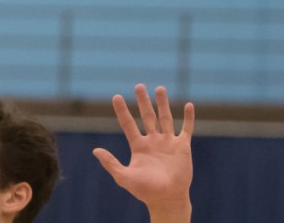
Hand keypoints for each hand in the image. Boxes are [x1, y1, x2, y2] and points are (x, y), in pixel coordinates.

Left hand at [93, 84, 193, 221]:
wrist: (167, 199)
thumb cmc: (145, 191)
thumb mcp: (124, 177)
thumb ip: (110, 163)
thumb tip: (95, 151)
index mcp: (138, 146)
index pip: (128, 124)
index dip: (122, 110)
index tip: (116, 96)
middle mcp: (153, 141)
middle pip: (147, 116)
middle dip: (143, 101)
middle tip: (139, 86)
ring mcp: (168, 143)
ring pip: (165, 118)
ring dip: (163, 103)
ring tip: (159, 88)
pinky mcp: (183, 147)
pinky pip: (186, 129)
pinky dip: (188, 118)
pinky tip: (188, 105)